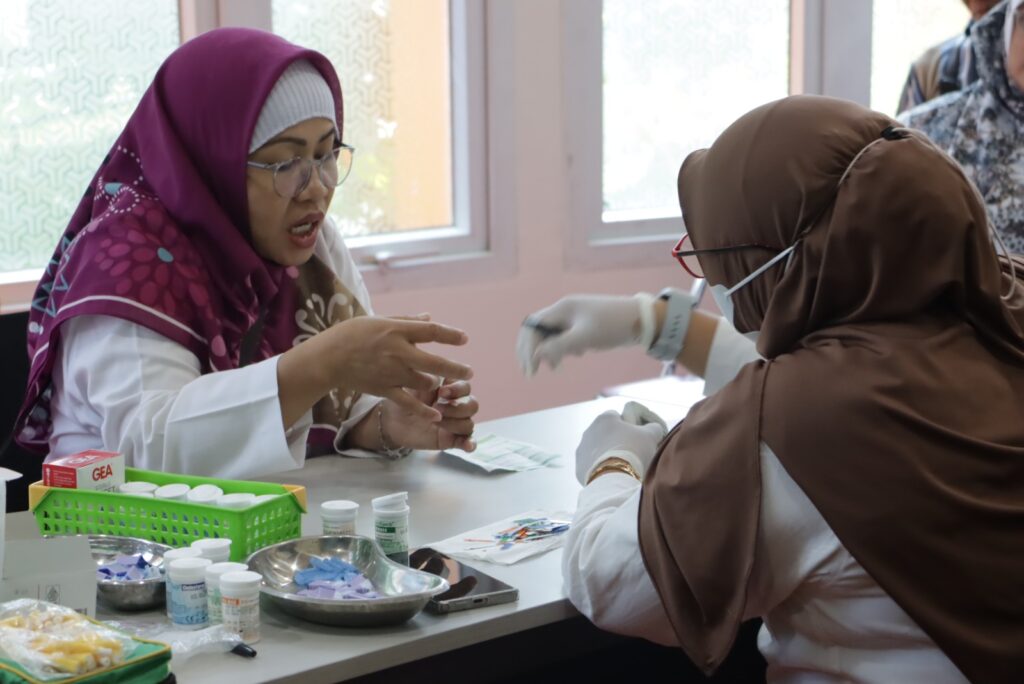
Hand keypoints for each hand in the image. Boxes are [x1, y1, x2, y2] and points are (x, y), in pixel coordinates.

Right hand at [319, 315, 472, 421]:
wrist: (329, 358)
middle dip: (455, 368)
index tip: (465, 339)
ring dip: (437, 384)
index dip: (450, 335)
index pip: (431, 331)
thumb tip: (430, 317)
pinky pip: (409, 402)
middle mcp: (397, 352)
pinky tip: (437, 416)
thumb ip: (407, 321)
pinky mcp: (384, 389)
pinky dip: (424, 411)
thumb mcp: (379, 320)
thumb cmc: (353, 334)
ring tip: (442, 385)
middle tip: (470, 372)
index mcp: (396, 331)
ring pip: (424, 382)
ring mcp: (391, 372)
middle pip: (434, 361)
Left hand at [381, 378, 478, 450]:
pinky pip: (468, 442)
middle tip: (438, 409)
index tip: (441, 392)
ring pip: (469, 423)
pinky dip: (470, 443)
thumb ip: (426, 380)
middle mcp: (456, 406)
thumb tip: (438, 376)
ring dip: (455, 424)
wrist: (392, 422)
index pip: (465, 387)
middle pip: (472, 405)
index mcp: (449, 390)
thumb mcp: (412, 387)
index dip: (457, 389)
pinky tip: (468, 446)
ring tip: (437, 423)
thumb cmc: (403, 400)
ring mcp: (455, 423)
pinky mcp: (451, 439)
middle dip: (457, 407)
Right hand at [517, 294, 652, 375]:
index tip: (531, 370)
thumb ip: (559, 346)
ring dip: (549, 352)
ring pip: (551, 335)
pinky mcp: (583, 325)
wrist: (642, 320)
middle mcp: (564, 311)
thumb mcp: (585, 338)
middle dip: (533, 352)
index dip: (528, 349)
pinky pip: (565, 337)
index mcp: (562, 309)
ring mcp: (573, 317)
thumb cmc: (613, 326)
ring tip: (556, 369)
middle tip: (531, 373)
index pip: (533, 327)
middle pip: (538, 331)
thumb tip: (536, 355)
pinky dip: (564, 348)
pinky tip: (577, 355)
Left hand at [575, 406, 666, 484]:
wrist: (615, 478)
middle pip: (605, 433)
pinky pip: (592, 466)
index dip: (628, 425)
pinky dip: (601, 469)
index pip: (616, 416)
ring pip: (597, 450)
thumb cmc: (634, 451)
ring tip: (622, 467)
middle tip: (632, 453)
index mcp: (604, 418)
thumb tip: (653, 428)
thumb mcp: (651, 435)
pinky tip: (612, 476)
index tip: (637, 436)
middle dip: (616, 441)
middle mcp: (589, 431)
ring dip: (607, 455)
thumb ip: (653, 427)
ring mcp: (582, 450)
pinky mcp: (579, 468)